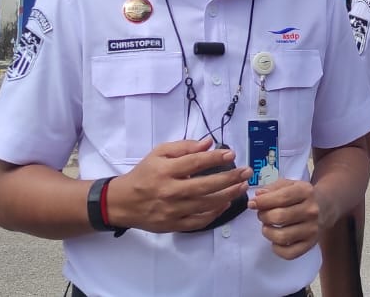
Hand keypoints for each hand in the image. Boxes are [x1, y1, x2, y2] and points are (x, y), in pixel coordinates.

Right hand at [107, 137, 251, 232]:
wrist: (123, 203)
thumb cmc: (143, 175)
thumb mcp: (158, 154)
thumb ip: (183, 147)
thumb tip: (208, 143)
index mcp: (165, 171)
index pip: (195, 162)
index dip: (215, 157)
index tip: (231, 153)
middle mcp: (170, 191)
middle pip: (205, 185)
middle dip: (230, 178)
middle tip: (246, 172)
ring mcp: (172, 210)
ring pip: (206, 204)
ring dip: (228, 195)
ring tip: (242, 186)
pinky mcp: (174, 225)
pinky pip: (199, 221)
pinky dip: (215, 213)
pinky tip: (226, 203)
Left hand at [249, 178, 322, 258]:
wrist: (324, 206)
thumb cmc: (300, 195)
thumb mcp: (289, 185)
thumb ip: (272, 188)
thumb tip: (258, 196)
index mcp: (306, 192)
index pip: (281, 198)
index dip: (262, 202)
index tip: (252, 204)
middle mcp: (311, 211)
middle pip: (279, 217)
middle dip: (263, 216)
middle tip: (261, 215)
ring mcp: (312, 229)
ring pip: (282, 237)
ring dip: (268, 232)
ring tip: (267, 226)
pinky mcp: (310, 244)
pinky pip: (289, 253)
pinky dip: (277, 249)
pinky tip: (275, 241)